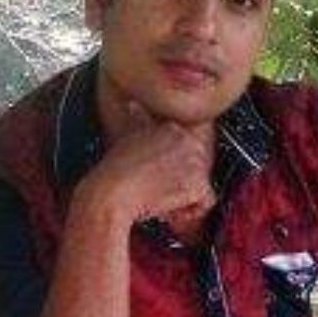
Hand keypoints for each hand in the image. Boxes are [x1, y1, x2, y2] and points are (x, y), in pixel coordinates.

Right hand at [87, 97, 215, 225]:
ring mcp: (194, 161)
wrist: (111, 192)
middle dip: (181, 182)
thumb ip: (137, 119)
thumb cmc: (114, 172)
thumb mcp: (127, 137)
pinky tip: (169, 207)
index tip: (157, 176)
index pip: (190, 151)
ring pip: (202, 185)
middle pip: (199, 167)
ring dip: (183, 197)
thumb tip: (133, 105)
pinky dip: (190, 211)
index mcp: (172, 127)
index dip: (174, 169)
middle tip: (157, 188)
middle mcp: (187, 140)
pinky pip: (206, 202)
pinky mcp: (198, 183)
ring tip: (159, 197)